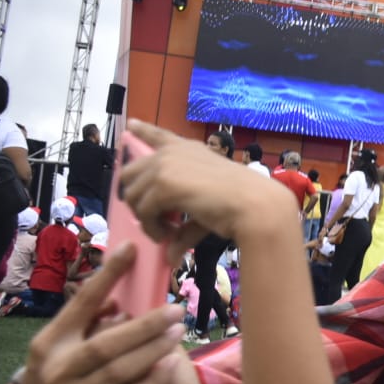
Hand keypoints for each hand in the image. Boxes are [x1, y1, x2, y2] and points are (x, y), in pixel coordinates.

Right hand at [15, 242, 185, 383]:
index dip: (107, 275)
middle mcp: (56, 369)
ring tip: (178, 331)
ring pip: (118, 372)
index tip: (131, 248)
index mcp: (50, 341)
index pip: (81, 303)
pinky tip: (171, 363)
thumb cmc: (61, 373)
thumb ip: (89, 322)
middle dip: (144, 325)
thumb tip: (120, 300)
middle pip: (106, 343)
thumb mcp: (63, 346)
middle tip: (176, 309)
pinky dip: (150, 381)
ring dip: (153, 350)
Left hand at [124, 120, 289, 261]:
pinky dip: (151, 228)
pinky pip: (143, 211)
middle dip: (136, 199)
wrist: (253, 204)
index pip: (158, 135)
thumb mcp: (205, 204)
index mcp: (187, 149)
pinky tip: (168, 235)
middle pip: (130, 173)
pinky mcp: (163, 184)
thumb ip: (183, 224)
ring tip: (166, 232)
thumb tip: (169, 257)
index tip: (131, 126)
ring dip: (145, 218)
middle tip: (156, 219)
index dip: (142, 130)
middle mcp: (172, 152)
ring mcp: (165, 166)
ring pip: (132, 195)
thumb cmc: (240, 202)